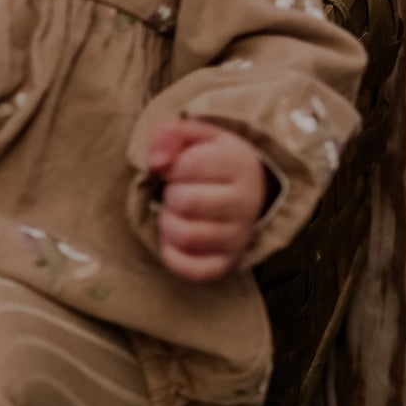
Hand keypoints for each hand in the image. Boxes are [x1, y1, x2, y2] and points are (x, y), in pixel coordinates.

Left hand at [148, 120, 270, 283]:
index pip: (189, 165)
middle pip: (186, 202)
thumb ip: (169, 135)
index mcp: (241, 164)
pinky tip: (175, 240)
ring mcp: (240, 236)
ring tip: (176, 215)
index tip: (179, 169)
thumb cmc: (209, 161)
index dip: (172, 167)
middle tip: (177, 194)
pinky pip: (193, 270)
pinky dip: (173, 256)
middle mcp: (248, 202)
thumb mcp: (193, 137)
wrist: (242, 192)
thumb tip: (157, 163)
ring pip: (187, 236)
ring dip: (168, 225)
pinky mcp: (227, 263)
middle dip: (170, 196)